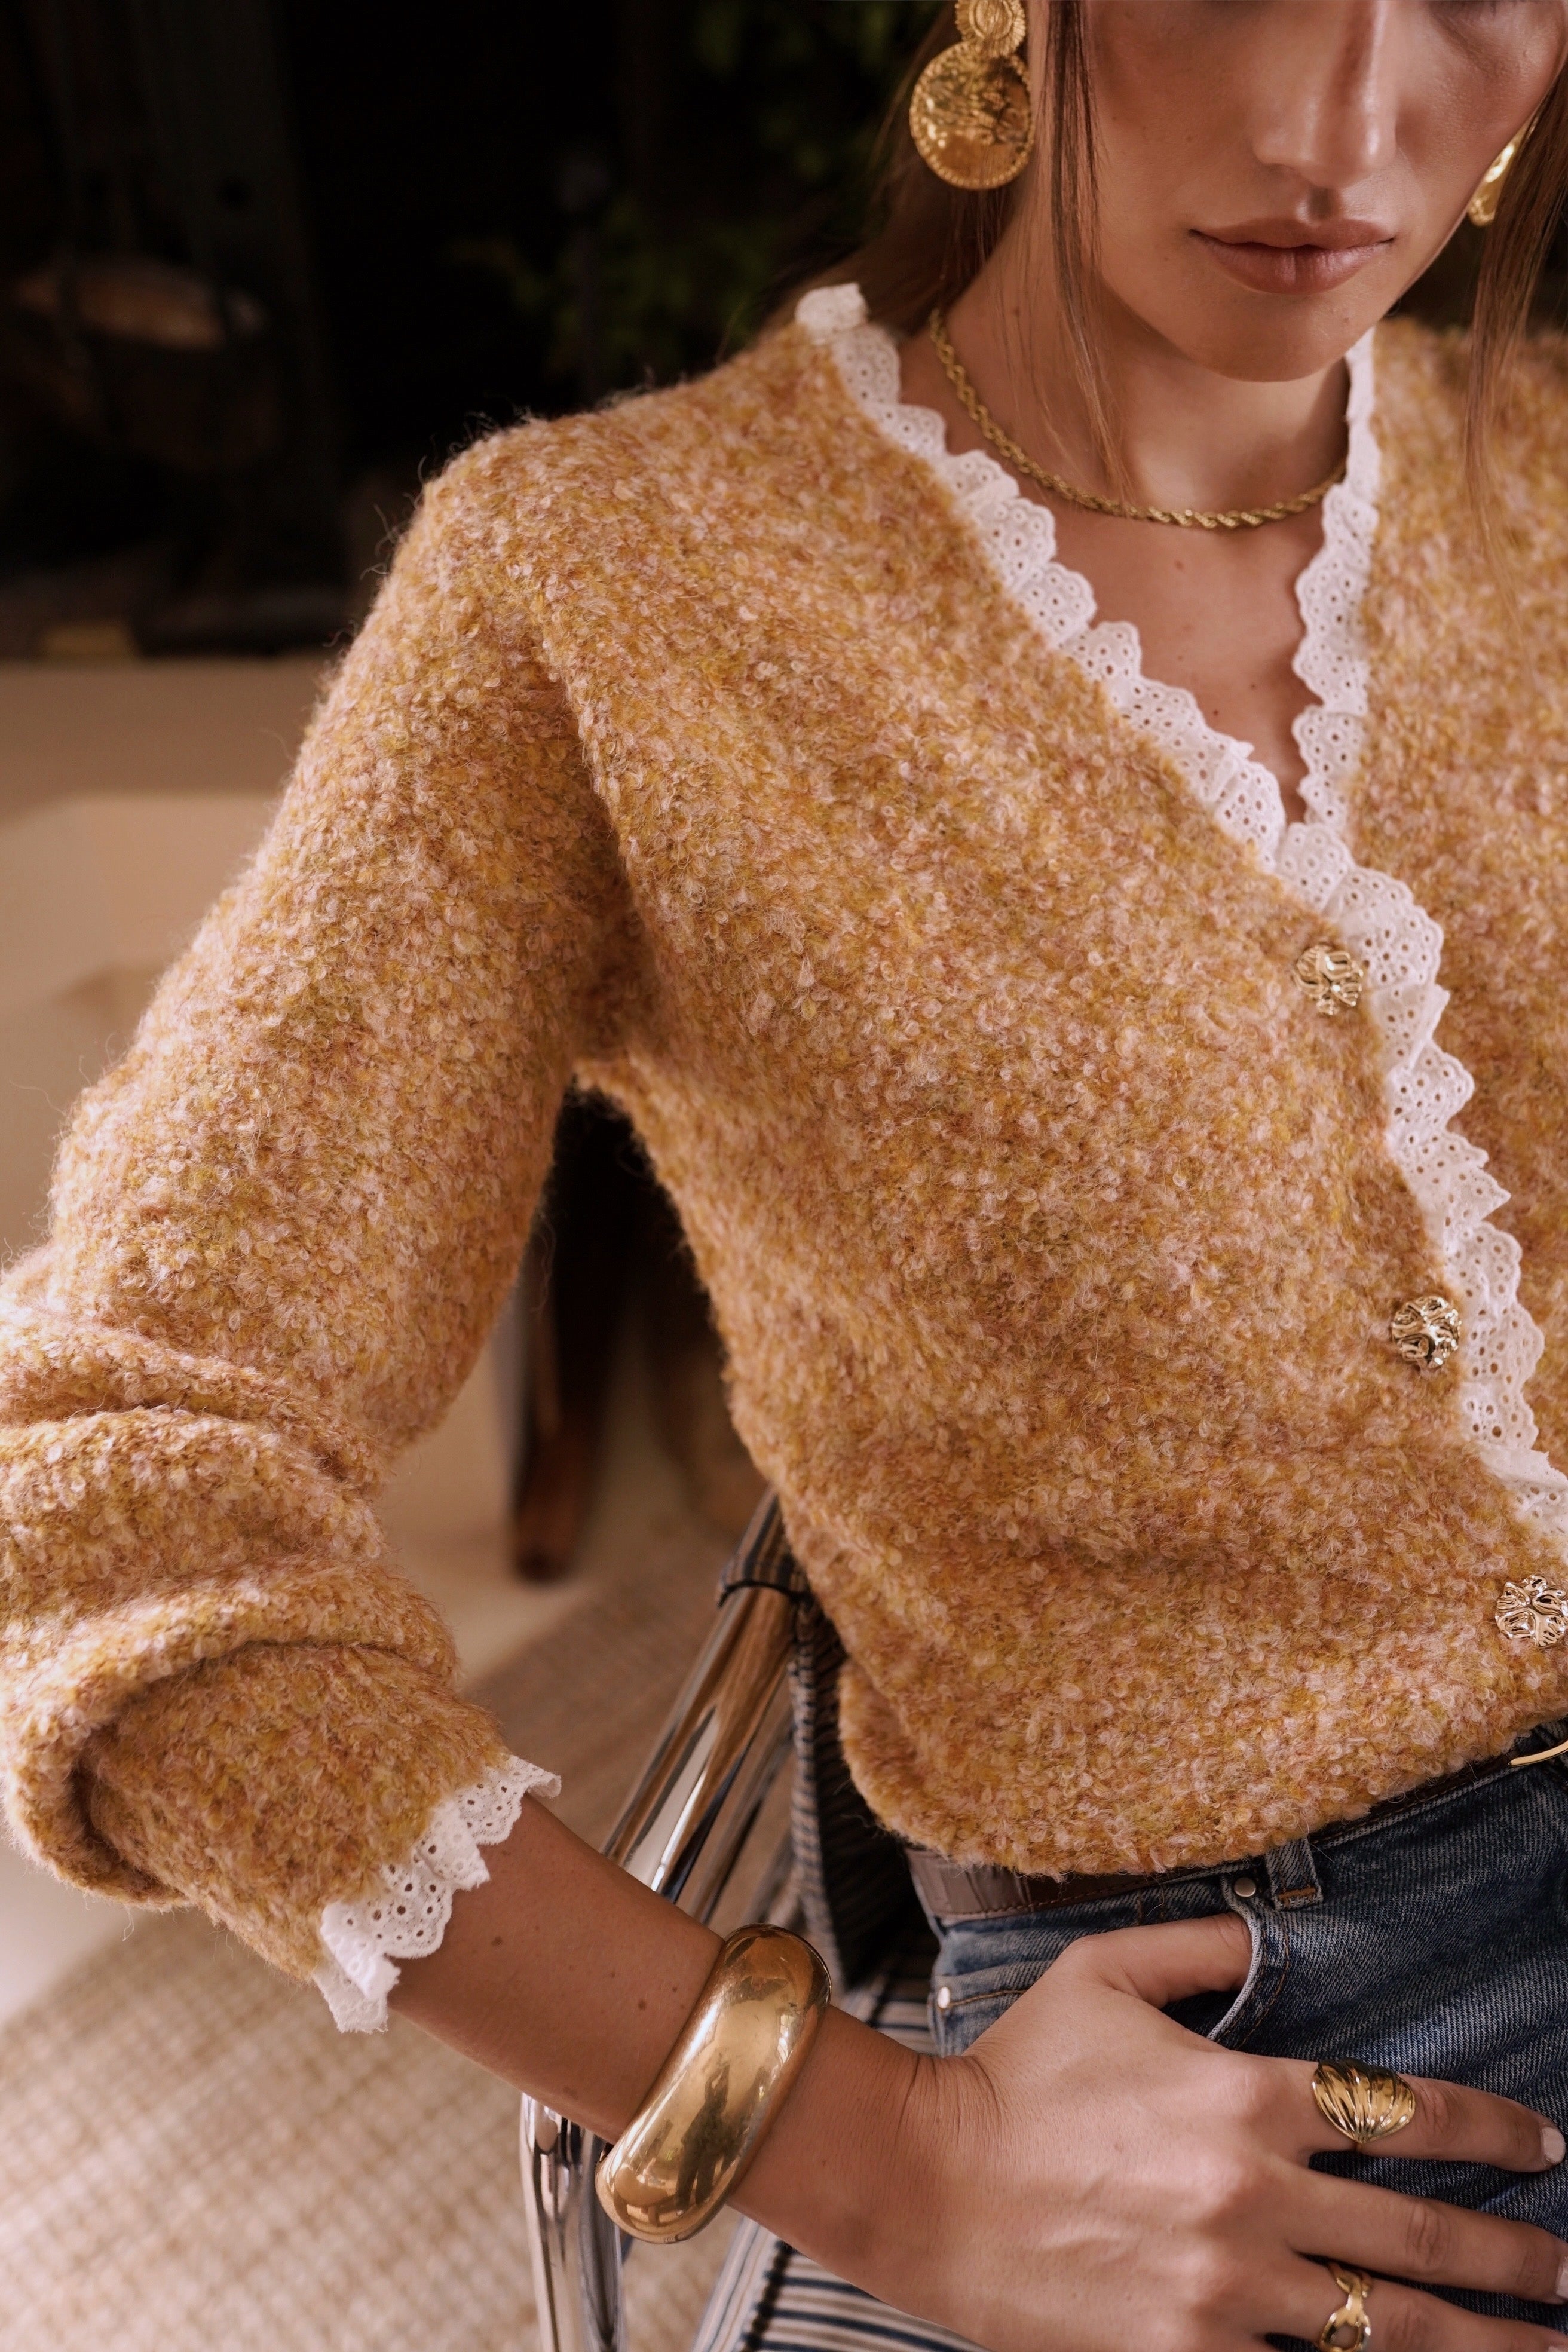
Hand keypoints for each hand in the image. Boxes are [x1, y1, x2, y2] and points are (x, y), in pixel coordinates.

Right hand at [864, 1915, 1567, 2351]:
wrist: (922, 2183)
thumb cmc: (1013, 2072)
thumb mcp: (1102, 1974)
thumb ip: (1197, 1944)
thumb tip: (1266, 1925)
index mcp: (1245, 2098)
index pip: (1406, 2114)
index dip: (1493, 2132)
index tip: (1544, 2146)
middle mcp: (1254, 2198)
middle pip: (1424, 2239)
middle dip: (1516, 2258)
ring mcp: (1227, 2292)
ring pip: (1386, 2330)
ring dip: (1478, 2343)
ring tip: (1540, 2348)